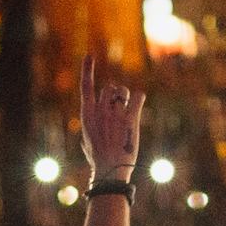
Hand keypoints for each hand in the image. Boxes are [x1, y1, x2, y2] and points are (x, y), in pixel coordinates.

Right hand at [78, 49, 141, 181]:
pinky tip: (138, 105)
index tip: (89, 56)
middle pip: (110, 87)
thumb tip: (87, 135)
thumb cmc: (99, 159)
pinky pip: (138, 97)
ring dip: (127, 96)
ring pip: (123, 91)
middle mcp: (100, 110)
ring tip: (127, 109)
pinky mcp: (131, 118)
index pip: (85, 86)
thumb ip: (88, 132)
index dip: (87, 69)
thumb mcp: (87, 143)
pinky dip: (139, 99)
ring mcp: (115, 113)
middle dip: (116, 93)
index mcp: (87, 114)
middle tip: (120, 105)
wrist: (110, 169)